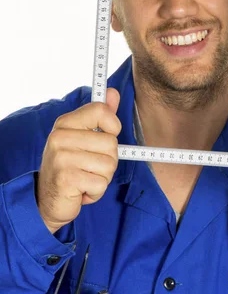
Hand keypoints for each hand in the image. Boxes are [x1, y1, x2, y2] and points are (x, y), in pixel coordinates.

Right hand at [36, 88, 120, 233]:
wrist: (46, 201)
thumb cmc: (70, 166)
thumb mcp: (83, 137)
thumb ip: (100, 115)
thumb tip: (114, 93)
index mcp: (65, 122)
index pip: (101, 110)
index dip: (113, 125)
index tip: (107, 135)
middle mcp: (60, 137)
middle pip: (111, 142)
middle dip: (108, 160)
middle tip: (89, 166)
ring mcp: (61, 157)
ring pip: (109, 164)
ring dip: (102, 178)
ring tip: (85, 178)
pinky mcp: (66, 179)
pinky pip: (101, 183)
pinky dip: (96, 192)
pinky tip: (81, 190)